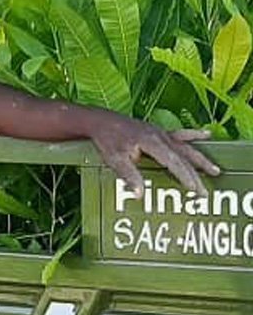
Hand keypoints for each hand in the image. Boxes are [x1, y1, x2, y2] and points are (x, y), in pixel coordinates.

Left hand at [89, 115, 220, 197]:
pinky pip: (180, 134)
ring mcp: (160, 132)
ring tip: (215, 170)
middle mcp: (160, 135)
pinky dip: (193, 135)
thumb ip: (128, 176)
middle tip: (204, 192)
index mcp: (151, 142)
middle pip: (183, 156)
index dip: (185, 176)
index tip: (195, 189)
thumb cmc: (106, 140)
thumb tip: (139, 194)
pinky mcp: (157, 131)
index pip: (173, 162)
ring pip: (185, 147)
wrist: (100, 121)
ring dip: (199, 159)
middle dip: (195, 174)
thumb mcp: (114, 159)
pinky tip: (206, 134)